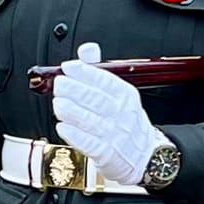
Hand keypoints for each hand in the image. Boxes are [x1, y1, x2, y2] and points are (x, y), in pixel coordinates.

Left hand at [52, 43, 170, 185]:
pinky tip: (63, 127)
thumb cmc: (125, 122)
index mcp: (125, 95)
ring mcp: (115, 134)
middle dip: (76, 90)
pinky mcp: (107, 154)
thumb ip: (98, 71)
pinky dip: (75, 135)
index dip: (86, 72)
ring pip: (92, 121)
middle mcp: (122, 114)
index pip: (106, 80)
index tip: (69, 67)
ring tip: (58, 104)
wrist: (144, 156)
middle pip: (98, 99)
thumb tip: (87, 48)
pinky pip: (90, 144)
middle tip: (59, 84)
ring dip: (72, 111)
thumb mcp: (118, 94)